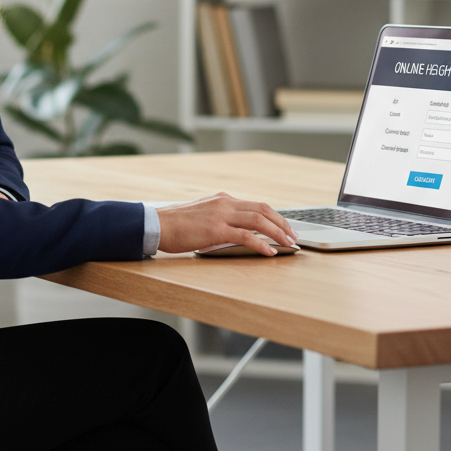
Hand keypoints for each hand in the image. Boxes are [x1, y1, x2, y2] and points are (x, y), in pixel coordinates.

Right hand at [156, 192, 295, 255]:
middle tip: (293, 235)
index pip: (256, 204)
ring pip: (258, 220)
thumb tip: (237, 230)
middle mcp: (224, 203)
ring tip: (288, 243)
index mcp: (222, 199)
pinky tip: (270, 252)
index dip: (275, 216)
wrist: (157, 224)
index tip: (285, 227)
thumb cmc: (175, 224)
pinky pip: (245, 236)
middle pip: (263, 209)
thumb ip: (220, 217)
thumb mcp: (202, 214)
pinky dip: (261, 244)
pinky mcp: (216, 230)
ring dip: (277, 232)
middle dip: (282, 223)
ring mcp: (221, 215)